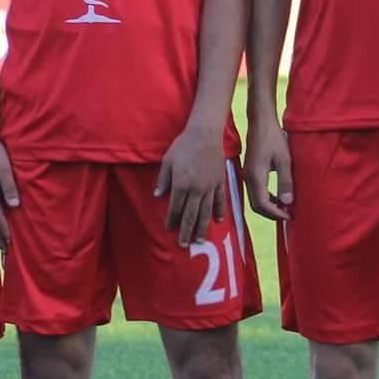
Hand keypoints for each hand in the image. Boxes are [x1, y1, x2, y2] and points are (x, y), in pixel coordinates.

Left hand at [158, 123, 222, 246]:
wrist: (205, 134)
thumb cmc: (183, 146)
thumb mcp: (167, 161)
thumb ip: (163, 180)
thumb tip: (158, 196)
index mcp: (181, 185)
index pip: (175, 208)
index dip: (172, 220)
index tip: (170, 230)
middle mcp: (195, 189)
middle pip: (190, 215)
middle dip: (186, 231)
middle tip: (183, 244)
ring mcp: (209, 187)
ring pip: (205, 212)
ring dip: (202, 227)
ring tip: (199, 240)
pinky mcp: (220, 182)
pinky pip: (219, 201)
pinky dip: (218, 212)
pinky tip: (217, 221)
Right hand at [242, 115, 293, 221]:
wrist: (261, 122)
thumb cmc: (274, 138)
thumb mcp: (284, 159)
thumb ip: (285, 181)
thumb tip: (287, 202)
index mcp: (256, 176)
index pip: (263, 204)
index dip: (276, 214)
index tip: (289, 216)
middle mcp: (249, 178)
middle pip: (256, 206)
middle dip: (271, 214)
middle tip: (287, 215)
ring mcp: (248, 175)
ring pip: (255, 199)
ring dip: (269, 207)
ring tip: (285, 208)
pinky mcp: (250, 171)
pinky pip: (255, 192)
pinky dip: (266, 198)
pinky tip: (277, 196)